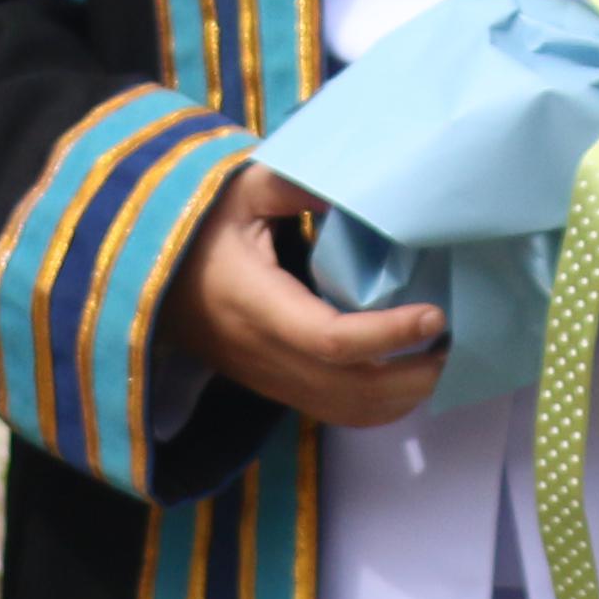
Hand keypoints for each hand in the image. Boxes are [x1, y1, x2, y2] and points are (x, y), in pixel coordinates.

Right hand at [176, 165, 447, 431]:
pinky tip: (407, 376)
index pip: (330, 340)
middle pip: (349, 390)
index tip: (433, 314)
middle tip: (455, 342)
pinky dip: (378, 406)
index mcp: (254, 303)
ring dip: (401, 397)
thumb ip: (297, 186)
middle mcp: (262, 353)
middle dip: (411, 376)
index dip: (387, 335)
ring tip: (441, 360)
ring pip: (345, 411)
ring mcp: (266, 378)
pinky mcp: (272, 386)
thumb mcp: (240, 188)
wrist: (143, 273)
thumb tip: (365, 187)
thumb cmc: (197, 224)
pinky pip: (333, 412)